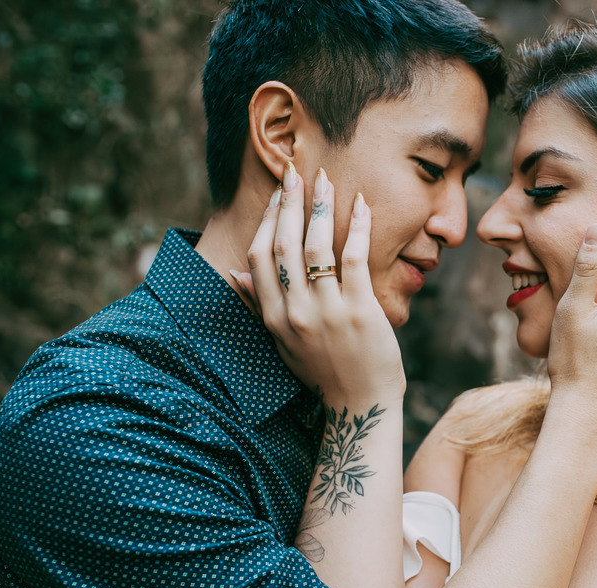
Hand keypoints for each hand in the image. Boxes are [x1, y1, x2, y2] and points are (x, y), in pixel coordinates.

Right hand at [242, 163, 404, 405]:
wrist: (360, 405)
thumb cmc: (325, 372)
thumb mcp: (284, 343)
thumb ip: (260, 306)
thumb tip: (235, 275)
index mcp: (273, 318)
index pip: (260, 257)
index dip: (267, 221)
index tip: (278, 195)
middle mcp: (295, 312)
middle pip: (284, 245)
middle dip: (289, 203)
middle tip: (296, 172)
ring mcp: (327, 312)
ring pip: (316, 247)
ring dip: (321, 207)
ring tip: (327, 180)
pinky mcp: (359, 311)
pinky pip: (354, 258)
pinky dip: (358, 227)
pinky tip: (362, 205)